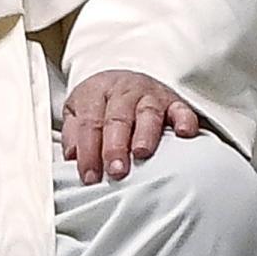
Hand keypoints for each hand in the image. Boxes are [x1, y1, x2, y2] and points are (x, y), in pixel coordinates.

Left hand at [61, 70, 199, 182]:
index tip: (90, 176)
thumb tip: (72, 157)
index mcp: (96, 93)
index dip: (88, 151)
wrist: (123, 79)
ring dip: (145, 135)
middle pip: (117, 119)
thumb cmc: (99, 103)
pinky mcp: (174, 101)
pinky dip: (185, 120)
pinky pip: (182, 109)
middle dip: (115, 147)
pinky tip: (184, 133)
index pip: (90, 124)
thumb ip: (73, 133)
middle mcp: (124, 92)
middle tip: (116, 171)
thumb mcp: (77, 111)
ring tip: (142, 153)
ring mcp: (150, 95)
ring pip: (148, 113)